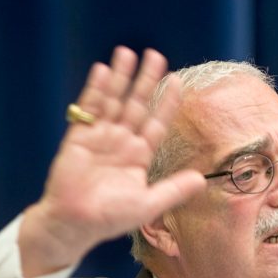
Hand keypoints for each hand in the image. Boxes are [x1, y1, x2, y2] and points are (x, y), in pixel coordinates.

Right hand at [18, 47, 205, 276]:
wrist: (74, 224)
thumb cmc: (110, 218)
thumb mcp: (148, 204)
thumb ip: (174, 190)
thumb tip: (203, 181)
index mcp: (139, 156)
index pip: (157, 123)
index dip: (167, 103)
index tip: (177, 81)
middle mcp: (121, 142)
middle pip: (137, 105)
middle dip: (146, 81)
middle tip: (155, 56)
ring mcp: (100, 137)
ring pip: (113, 101)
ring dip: (120, 78)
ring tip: (127, 53)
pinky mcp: (79, 137)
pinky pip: (88, 108)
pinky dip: (95, 90)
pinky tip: (102, 70)